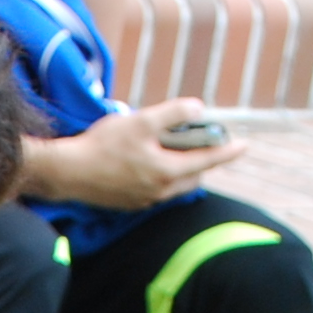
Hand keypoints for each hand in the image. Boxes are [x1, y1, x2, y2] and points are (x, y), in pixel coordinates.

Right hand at [22, 103, 243, 212]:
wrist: (68, 173)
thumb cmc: (103, 145)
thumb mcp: (142, 121)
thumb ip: (173, 113)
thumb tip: (198, 108)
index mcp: (168, 171)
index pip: (208, 160)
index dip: (228, 151)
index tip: (244, 145)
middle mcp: (161, 191)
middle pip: (194, 175)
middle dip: (201, 159)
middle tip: (198, 139)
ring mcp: (145, 200)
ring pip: (175, 184)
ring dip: (181, 168)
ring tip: (170, 148)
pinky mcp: (130, 203)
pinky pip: (157, 190)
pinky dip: (162, 175)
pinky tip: (146, 161)